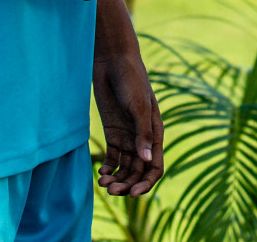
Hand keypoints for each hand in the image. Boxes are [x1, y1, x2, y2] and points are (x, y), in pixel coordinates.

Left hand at [93, 40, 164, 195]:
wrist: (113, 62)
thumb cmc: (131, 81)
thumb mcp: (138, 106)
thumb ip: (142, 134)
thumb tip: (146, 161)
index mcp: (155, 133)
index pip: (154, 167)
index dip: (146, 183)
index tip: (132, 194)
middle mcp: (142, 138)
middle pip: (137, 171)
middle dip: (126, 184)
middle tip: (111, 190)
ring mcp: (127, 136)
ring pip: (124, 167)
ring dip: (116, 178)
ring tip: (103, 184)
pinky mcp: (113, 133)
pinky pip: (113, 157)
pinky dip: (108, 167)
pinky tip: (100, 173)